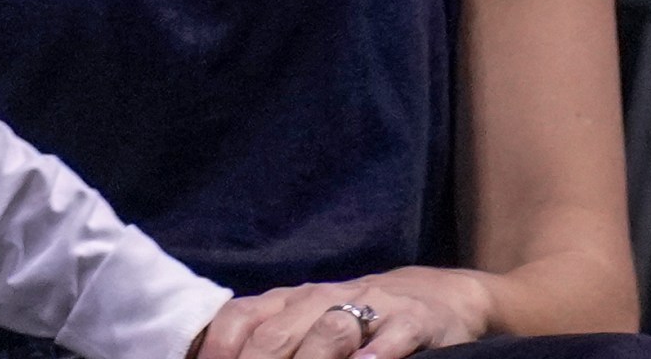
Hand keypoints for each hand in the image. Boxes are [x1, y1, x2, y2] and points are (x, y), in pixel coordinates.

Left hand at [195, 268, 491, 358]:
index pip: (241, 317)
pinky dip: (376, 354)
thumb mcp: (303, 323)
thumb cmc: (352, 320)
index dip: (218, 347)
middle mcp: (321, 299)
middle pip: (278, 330)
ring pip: (330, 329)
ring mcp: (368, 306)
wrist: (431, 297)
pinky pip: (391, 336)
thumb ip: (264, 340)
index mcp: (288, 301)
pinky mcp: (412, 321)